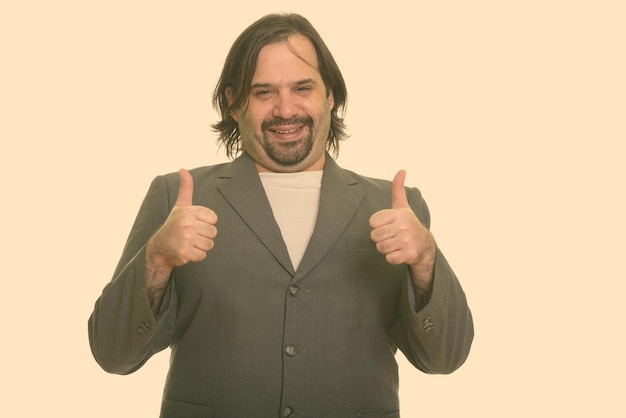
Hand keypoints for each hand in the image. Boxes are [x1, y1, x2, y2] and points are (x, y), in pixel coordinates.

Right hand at [147, 169, 217, 269]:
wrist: (159, 247)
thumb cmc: (174, 225)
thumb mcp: (180, 206)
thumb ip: (186, 188)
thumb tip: (183, 169)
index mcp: (188, 211)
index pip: (214, 219)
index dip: (206, 223)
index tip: (194, 224)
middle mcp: (186, 223)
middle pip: (213, 232)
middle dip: (204, 236)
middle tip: (190, 235)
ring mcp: (185, 238)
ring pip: (209, 244)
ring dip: (201, 246)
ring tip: (188, 243)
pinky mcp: (185, 252)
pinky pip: (203, 255)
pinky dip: (196, 256)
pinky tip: (186, 251)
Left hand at [369, 170, 435, 288]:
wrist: (424, 245)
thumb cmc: (408, 224)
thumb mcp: (402, 206)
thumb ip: (398, 189)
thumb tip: (402, 170)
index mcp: (399, 214)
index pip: (372, 222)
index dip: (378, 225)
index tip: (388, 225)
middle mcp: (403, 226)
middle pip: (375, 236)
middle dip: (381, 238)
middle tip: (392, 236)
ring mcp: (406, 240)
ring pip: (380, 248)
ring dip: (386, 248)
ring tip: (396, 244)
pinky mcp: (409, 254)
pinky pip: (389, 258)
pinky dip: (393, 258)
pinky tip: (400, 252)